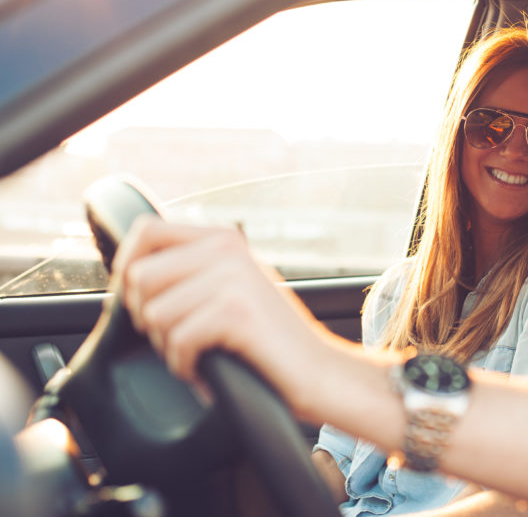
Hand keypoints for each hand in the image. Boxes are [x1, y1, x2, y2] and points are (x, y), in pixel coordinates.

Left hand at [115, 216, 331, 410]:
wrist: (323, 373)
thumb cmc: (273, 341)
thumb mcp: (235, 288)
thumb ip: (195, 270)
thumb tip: (130, 273)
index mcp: (225, 238)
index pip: (147, 231)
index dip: (128, 268)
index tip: (144, 302)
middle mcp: (229, 248)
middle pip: (139, 277)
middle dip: (148, 318)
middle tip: (181, 337)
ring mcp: (234, 277)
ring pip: (154, 313)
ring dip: (168, 346)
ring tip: (201, 354)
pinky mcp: (237, 311)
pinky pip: (177, 341)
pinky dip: (186, 366)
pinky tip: (209, 370)